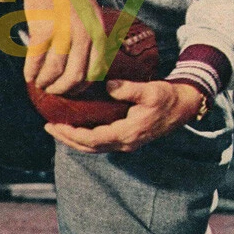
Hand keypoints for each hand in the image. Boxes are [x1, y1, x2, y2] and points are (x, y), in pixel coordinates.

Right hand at [7, 0, 103, 94]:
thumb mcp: (90, 13)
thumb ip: (92, 39)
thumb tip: (90, 73)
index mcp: (98, 30)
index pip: (94, 71)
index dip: (81, 87)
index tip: (69, 90)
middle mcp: (84, 31)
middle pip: (74, 75)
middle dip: (61, 89)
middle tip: (52, 91)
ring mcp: (63, 29)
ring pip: (54, 70)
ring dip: (45, 82)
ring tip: (39, 84)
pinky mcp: (42, 27)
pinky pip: (36, 59)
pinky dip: (31, 72)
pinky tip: (28, 75)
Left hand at [45, 80, 203, 152]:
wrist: (184, 107)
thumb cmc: (167, 97)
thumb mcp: (150, 90)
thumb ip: (128, 89)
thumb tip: (108, 85)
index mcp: (128, 133)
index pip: (93, 139)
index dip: (72, 134)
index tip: (55, 124)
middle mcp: (125, 142)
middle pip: (89, 147)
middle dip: (67, 139)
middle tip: (48, 127)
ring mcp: (126, 143)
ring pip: (94, 147)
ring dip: (74, 140)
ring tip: (57, 128)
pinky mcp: (127, 138)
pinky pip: (101, 142)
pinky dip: (85, 138)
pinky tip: (76, 127)